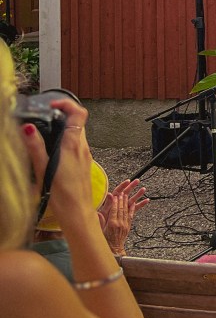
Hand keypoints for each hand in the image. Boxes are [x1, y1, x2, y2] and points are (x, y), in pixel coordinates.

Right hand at [20, 97, 96, 232]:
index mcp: (74, 145)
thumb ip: (36, 148)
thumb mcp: (43, 170)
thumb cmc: (62, 195)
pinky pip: (77, 145)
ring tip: (45, 135)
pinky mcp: (84, 163)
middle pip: (77, 122)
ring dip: (63, 130)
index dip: (67, 104)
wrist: (78, 213)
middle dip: (62, 116)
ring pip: (77, 134)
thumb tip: (27, 128)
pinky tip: (52, 152)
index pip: (79, 113)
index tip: (52, 104)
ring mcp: (85, 155)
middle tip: (44, 118)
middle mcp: (83, 147)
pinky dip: (66, 142)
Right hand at [99, 179, 149, 254]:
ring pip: (127, 210)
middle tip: (123, 191)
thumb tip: (97, 212)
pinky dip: (133, 208)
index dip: (116, 202)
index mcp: (111, 224)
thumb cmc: (104, 241)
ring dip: (129, 201)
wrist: (113, 250)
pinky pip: (131, 215)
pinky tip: (134, 203)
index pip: (114, 210)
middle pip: (122, 208)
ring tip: (129, 194)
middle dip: (123, 199)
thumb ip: (100, 221)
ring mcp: (125, 224)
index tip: (116, 195)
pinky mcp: (128, 226)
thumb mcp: (99, 232)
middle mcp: (119, 223)